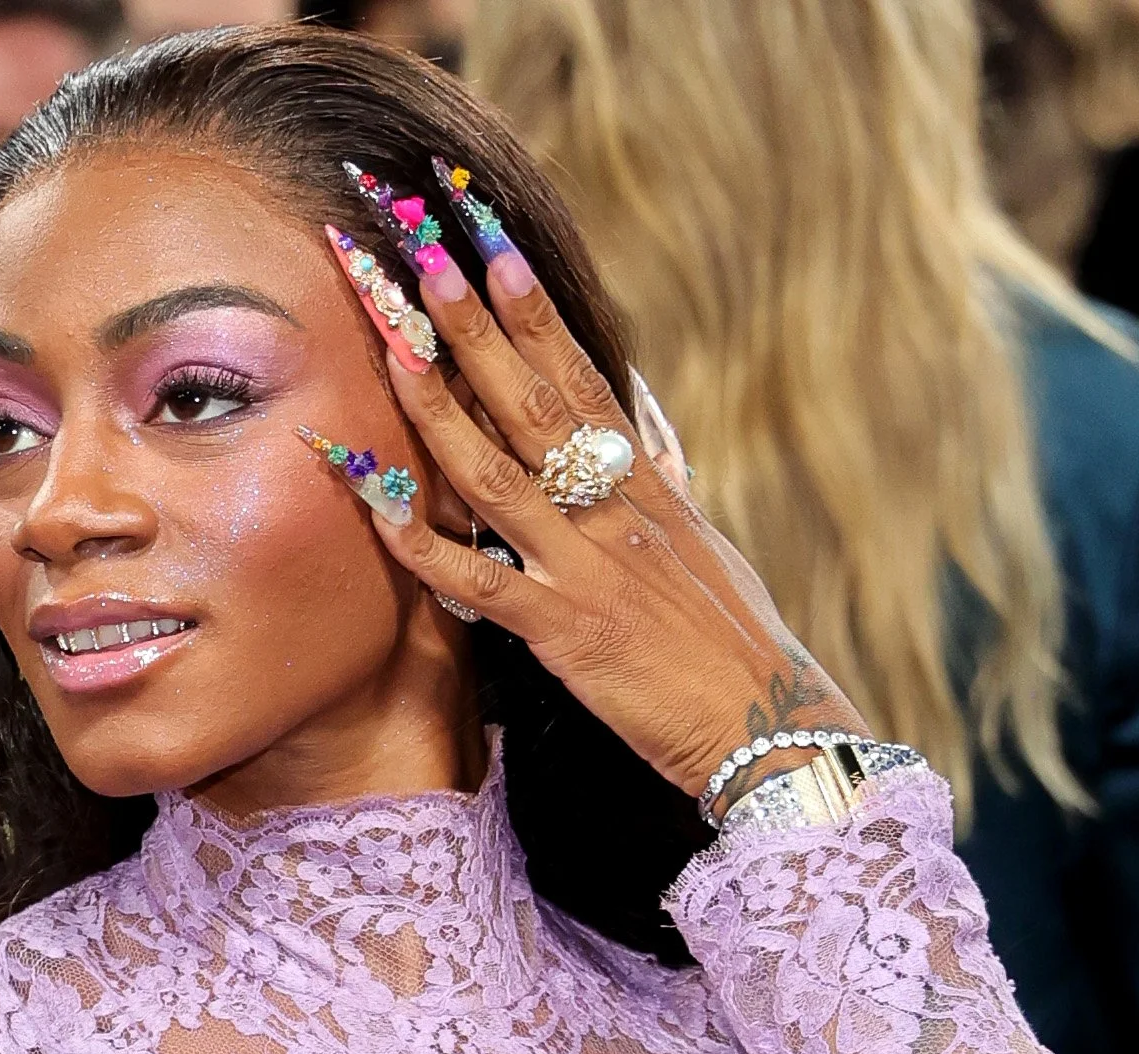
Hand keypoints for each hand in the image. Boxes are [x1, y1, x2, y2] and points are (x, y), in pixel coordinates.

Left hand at [370, 245, 866, 807]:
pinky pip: (477, 579)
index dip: (535, 311)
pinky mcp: (562, 630)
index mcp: (644, 484)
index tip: (494, 244)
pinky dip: (420, 541)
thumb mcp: (700, 542)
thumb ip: (660, 479)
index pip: (582, 376)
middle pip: (534, 400)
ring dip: (439, 404)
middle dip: (476, 326)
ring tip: (394, 341)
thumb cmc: (732, 640)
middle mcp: (612, 509)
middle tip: (424, 253)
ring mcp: (585, 565)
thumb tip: (639, 422)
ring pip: (497, 471)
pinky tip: (373, 501)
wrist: (766, 725)